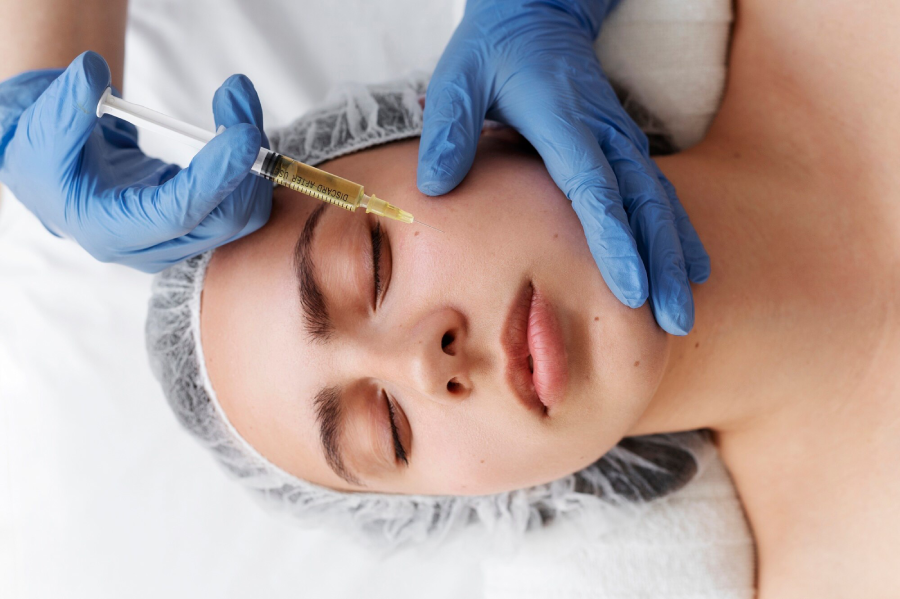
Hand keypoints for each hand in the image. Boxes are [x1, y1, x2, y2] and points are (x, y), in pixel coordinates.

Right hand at [0, 51, 271, 272]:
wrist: (55, 176)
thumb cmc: (45, 160)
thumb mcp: (40, 134)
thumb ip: (66, 108)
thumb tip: (95, 74)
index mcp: (112, 232)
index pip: (181, 213)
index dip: (217, 176)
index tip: (244, 134)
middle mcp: (154, 246)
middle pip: (226, 217)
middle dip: (242, 156)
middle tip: (236, 94)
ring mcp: (180, 239)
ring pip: (242, 209)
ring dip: (251, 154)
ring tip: (236, 98)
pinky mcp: (198, 222)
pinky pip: (239, 197)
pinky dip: (245, 158)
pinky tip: (234, 119)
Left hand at [417, 0, 709, 334]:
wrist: (537, 13)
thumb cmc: (495, 51)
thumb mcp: (460, 77)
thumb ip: (449, 128)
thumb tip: (436, 186)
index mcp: (563, 119)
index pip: (594, 187)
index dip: (614, 240)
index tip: (631, 289)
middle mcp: (603, 132)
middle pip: (642, 204)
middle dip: (661, 264)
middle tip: (673, 320)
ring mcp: (620, 139)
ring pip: (658, 204)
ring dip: (674, 257)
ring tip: (683, 312)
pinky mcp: (624, 147)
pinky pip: (659, 195)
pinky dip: (677, 233)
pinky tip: (692, 270)